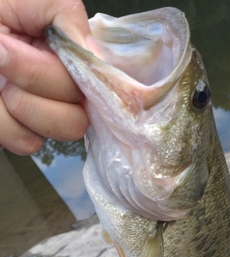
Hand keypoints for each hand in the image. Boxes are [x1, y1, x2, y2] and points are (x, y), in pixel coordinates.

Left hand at [0, 0, 89, 154]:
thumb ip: (68, 18)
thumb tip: (93, 56)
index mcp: (70, 61)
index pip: (97, 87)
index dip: (78, 77)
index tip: (45, 48)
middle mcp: (61, 93)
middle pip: (76, 120)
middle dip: (38, 83)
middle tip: (3, 51)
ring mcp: (37, 115)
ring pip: (50, 134)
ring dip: (20, 104)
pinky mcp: (14, 132)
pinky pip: (25, 142)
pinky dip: (3, 122)